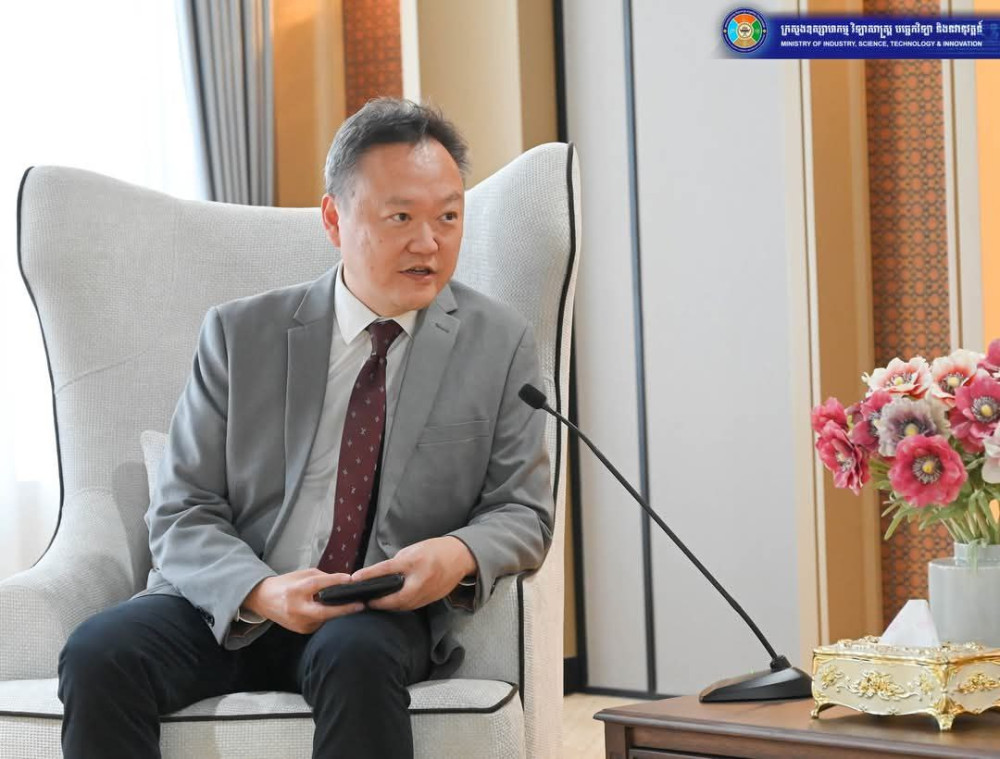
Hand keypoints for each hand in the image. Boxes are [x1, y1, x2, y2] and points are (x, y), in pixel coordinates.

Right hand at [243, 569, 363, 633]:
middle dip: (344, 609)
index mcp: (295, 591)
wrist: (264, 600)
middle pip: (323, 612)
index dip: (334, 581)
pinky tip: (338, 611)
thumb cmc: (286, 584)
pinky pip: (321, 622)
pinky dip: (329, 616)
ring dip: (339, 612)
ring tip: (354, 605)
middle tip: (361, 605)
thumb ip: (323, 578)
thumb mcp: (302, 575)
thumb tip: (344, 582)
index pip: (316, 585)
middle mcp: (296, 609)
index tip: (351, 579)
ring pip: (325, 618)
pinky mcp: (302, 630)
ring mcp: (299, 623)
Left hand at [351, 537, 476, 611]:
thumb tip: (382, 574)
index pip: (387, 569)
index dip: (370, 574)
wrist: (460, 557)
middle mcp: (421, 579)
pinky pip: (413, 606)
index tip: (355, 579)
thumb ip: (398, 563)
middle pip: (395, 597)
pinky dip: (401, 606)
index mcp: (414, 562)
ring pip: (404, 605)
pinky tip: (393, 604)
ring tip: (376, 604)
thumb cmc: (435, 550)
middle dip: (379, 602)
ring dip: (389, 606)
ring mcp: (428, 592)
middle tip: (366, 601)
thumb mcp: (413, 550)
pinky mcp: (432, 599)